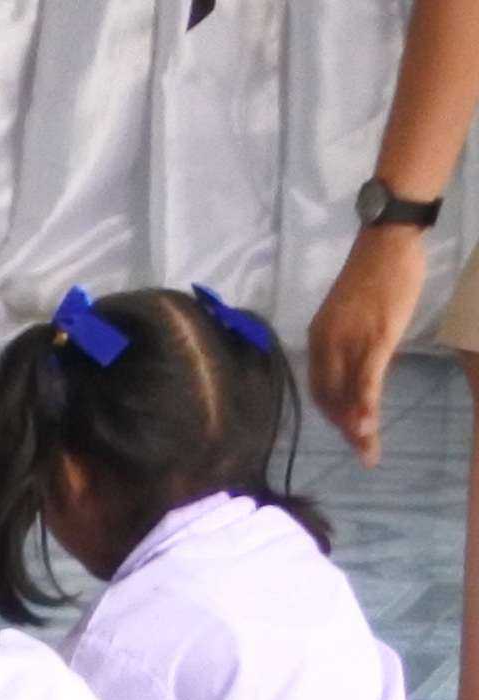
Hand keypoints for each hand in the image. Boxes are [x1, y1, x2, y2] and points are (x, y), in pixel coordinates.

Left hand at [319, 224, 430, 456]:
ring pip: (350, 394)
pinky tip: (369, 426)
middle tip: (363, 453)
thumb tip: (360, 365)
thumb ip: (351, 342)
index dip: (333, 415)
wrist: (386, 241)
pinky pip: (368, 378)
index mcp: (318, 340)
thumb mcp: (353, 315)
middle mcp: (328, 344)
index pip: (321, 388)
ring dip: (358, 428)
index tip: (348, 431)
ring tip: (369, 452)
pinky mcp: (378, 337)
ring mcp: (352, 341)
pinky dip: (366, 405)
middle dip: (346, 430)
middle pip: (332, 399)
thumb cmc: (374, 273)